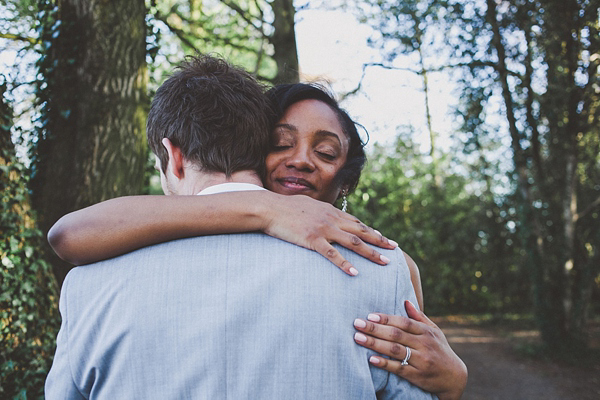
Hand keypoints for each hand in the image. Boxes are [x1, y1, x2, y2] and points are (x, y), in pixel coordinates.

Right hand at [262, 193, 396, 275]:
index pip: (357, 223)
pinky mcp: (312, 240)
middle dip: (380, 240)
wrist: (270, 208)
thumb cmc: (286, 207)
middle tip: (395, 248)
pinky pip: (332, 254)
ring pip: (353, 243)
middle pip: (362, 231)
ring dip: (371, 253)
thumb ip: (321, 211)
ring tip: (384, 262)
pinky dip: (345, 264)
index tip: (384, 238)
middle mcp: (332, 219)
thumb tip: (326, 214)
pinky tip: (355, 273)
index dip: (372, 231)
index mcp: (331, 212)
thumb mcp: (308, 205)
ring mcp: (323, 230)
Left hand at [353, 301, 467, 399]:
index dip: (386, 319)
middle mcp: (424, 345)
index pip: (403, 322)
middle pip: (396, 335)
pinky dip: (384, 363)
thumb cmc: (440, 350)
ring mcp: (421, 361)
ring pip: (395, 350)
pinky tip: (371, 359)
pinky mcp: (417, 376)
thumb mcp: (434, 331)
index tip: (369, 316)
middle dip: (375, 329)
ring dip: (375, 344)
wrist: (454, 377)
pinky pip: (398, 369)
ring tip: (358, 338)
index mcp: (426, 332)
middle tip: (356, 323)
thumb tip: (406, 300)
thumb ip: (419, 317)